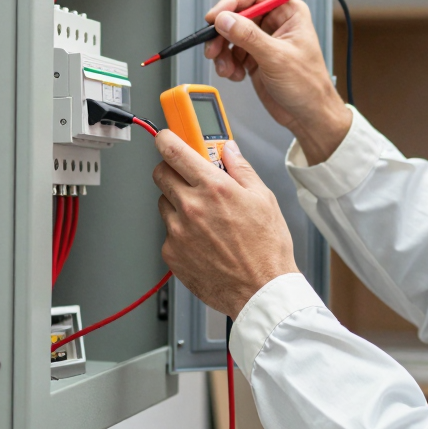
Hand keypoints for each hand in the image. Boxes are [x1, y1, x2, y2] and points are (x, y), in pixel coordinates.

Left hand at [153, 130, 299, 319]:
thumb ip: (241, 169)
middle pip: (161, 173)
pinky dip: (180, 232)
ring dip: (177, 203)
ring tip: (203, 217)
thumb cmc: (266, 249)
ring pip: (163, 204)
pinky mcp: (171, 254)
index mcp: (214, 188)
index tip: (166, 138)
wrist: (261, 290)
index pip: (175, 151)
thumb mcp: (263, 198)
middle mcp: (191, 207)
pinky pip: (168, 233)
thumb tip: (229, 150)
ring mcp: (178, 232)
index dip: (166, 140)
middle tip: (187, 176)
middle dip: (172, 170)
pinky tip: (202, 240)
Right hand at [203, 0, 352, 164]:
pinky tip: (235, 74)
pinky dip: (228, 64)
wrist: (309, 116)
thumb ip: (248, 37)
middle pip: (238, 15)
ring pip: (231, 35)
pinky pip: (232, 53)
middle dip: (223, 32)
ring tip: (225, 67)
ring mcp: (264, 41)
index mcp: (289, 13)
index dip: (232, 2)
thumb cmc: (309, 86)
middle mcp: (276, 24)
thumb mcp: (276, 58)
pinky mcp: (255, 58)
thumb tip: (225, 20)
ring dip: (223, 51)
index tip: (216, 17)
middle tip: (213, 47)